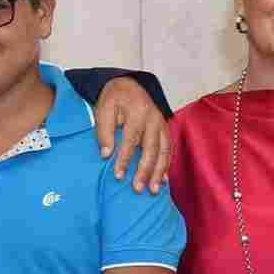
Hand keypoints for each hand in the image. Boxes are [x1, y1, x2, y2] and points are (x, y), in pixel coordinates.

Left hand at [89, 76, 169, 193]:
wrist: (129, 84)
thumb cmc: (114, 98)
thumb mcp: (104, 109)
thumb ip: (104, 131)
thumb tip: (105, 155)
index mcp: (137, 111)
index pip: (131, 140)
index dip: (124, 159)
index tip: (118, 176)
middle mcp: (153, 118)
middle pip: (151, 148)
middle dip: (145, 170)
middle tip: (138, 188)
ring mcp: (162, 124)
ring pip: (163, 151)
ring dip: (159, 172)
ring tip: (153, 190)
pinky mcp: (165, 129)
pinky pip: (169, 149)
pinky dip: (166, 165)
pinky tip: (163, 180)